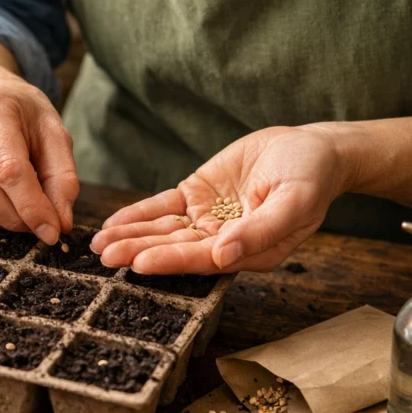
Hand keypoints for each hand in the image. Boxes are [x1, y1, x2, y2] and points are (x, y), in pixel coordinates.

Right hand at [0, 72, 78, 243]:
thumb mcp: (53, 132)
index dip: (32, 207)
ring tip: (21, 210)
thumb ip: (62, 176)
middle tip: (39, 224)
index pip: (8, 169)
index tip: (52, 231)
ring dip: (0, 221)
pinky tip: (0, 201)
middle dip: (15, 218)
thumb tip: (60, 222)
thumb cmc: (21, 114)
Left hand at [91, 125, 351, 273]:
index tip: (140, 264)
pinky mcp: (196, 196)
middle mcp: (222, 242)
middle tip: (104, 257)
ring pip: (163, 231)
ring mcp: (207, 219)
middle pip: (174, 248)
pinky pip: (162, 208)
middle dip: (139, 252)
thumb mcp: (293, 202)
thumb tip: (224, 255)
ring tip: (98, 244)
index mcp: (248, 253)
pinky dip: (138, 214)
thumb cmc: (311, 178)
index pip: (202, 260)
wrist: (313, 149)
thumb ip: (260, 231)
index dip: (171, 262)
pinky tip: (113, 224)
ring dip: (131, 236)